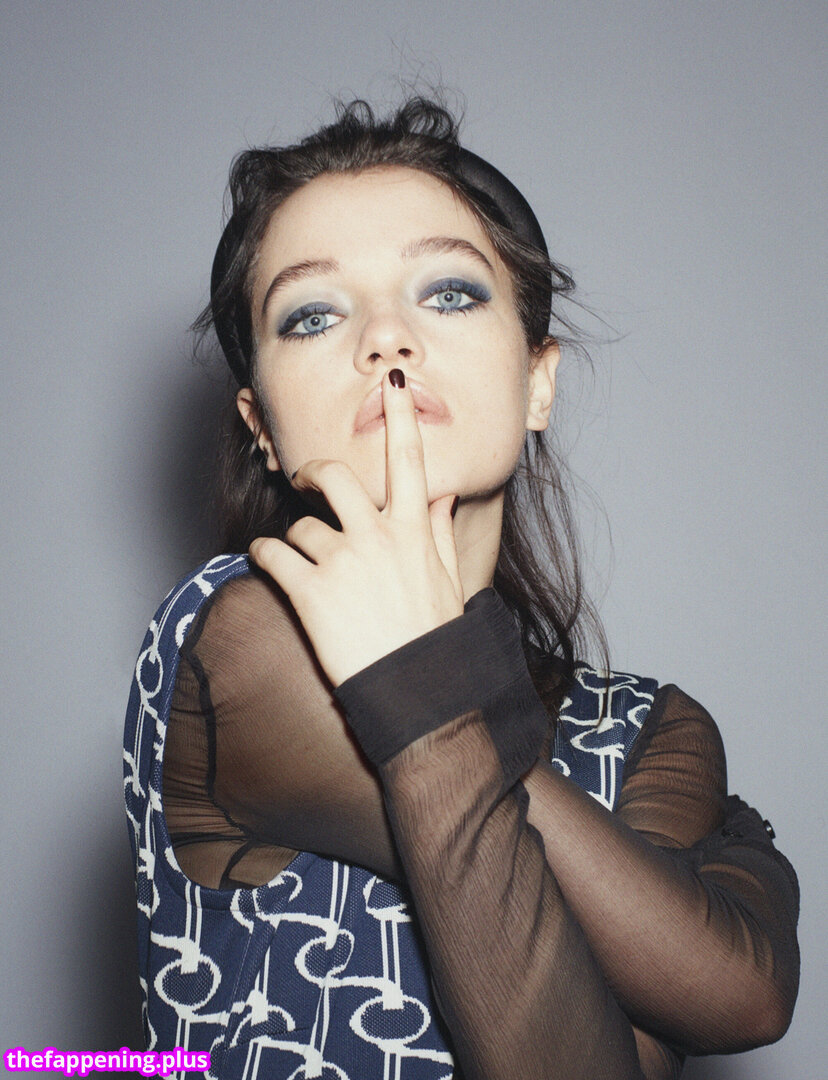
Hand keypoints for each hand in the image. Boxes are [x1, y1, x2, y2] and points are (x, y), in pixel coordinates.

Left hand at [250, 369, 463, 684]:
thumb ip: (437, 531)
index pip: (409, 460)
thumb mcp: (449, 581)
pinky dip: (263, 556)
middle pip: (335, 476)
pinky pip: (272, 554)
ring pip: (301, 524)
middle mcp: (377, 537)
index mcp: (413, 530)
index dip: (401, 416)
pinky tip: (267, 565)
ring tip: (301, 563)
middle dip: (313, 472)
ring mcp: (342, 562)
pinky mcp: (310, 591)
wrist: (418, 690)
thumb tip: (440, 493)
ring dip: (295, 539)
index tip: (394, 382)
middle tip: (305, 480)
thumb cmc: (434, 637)